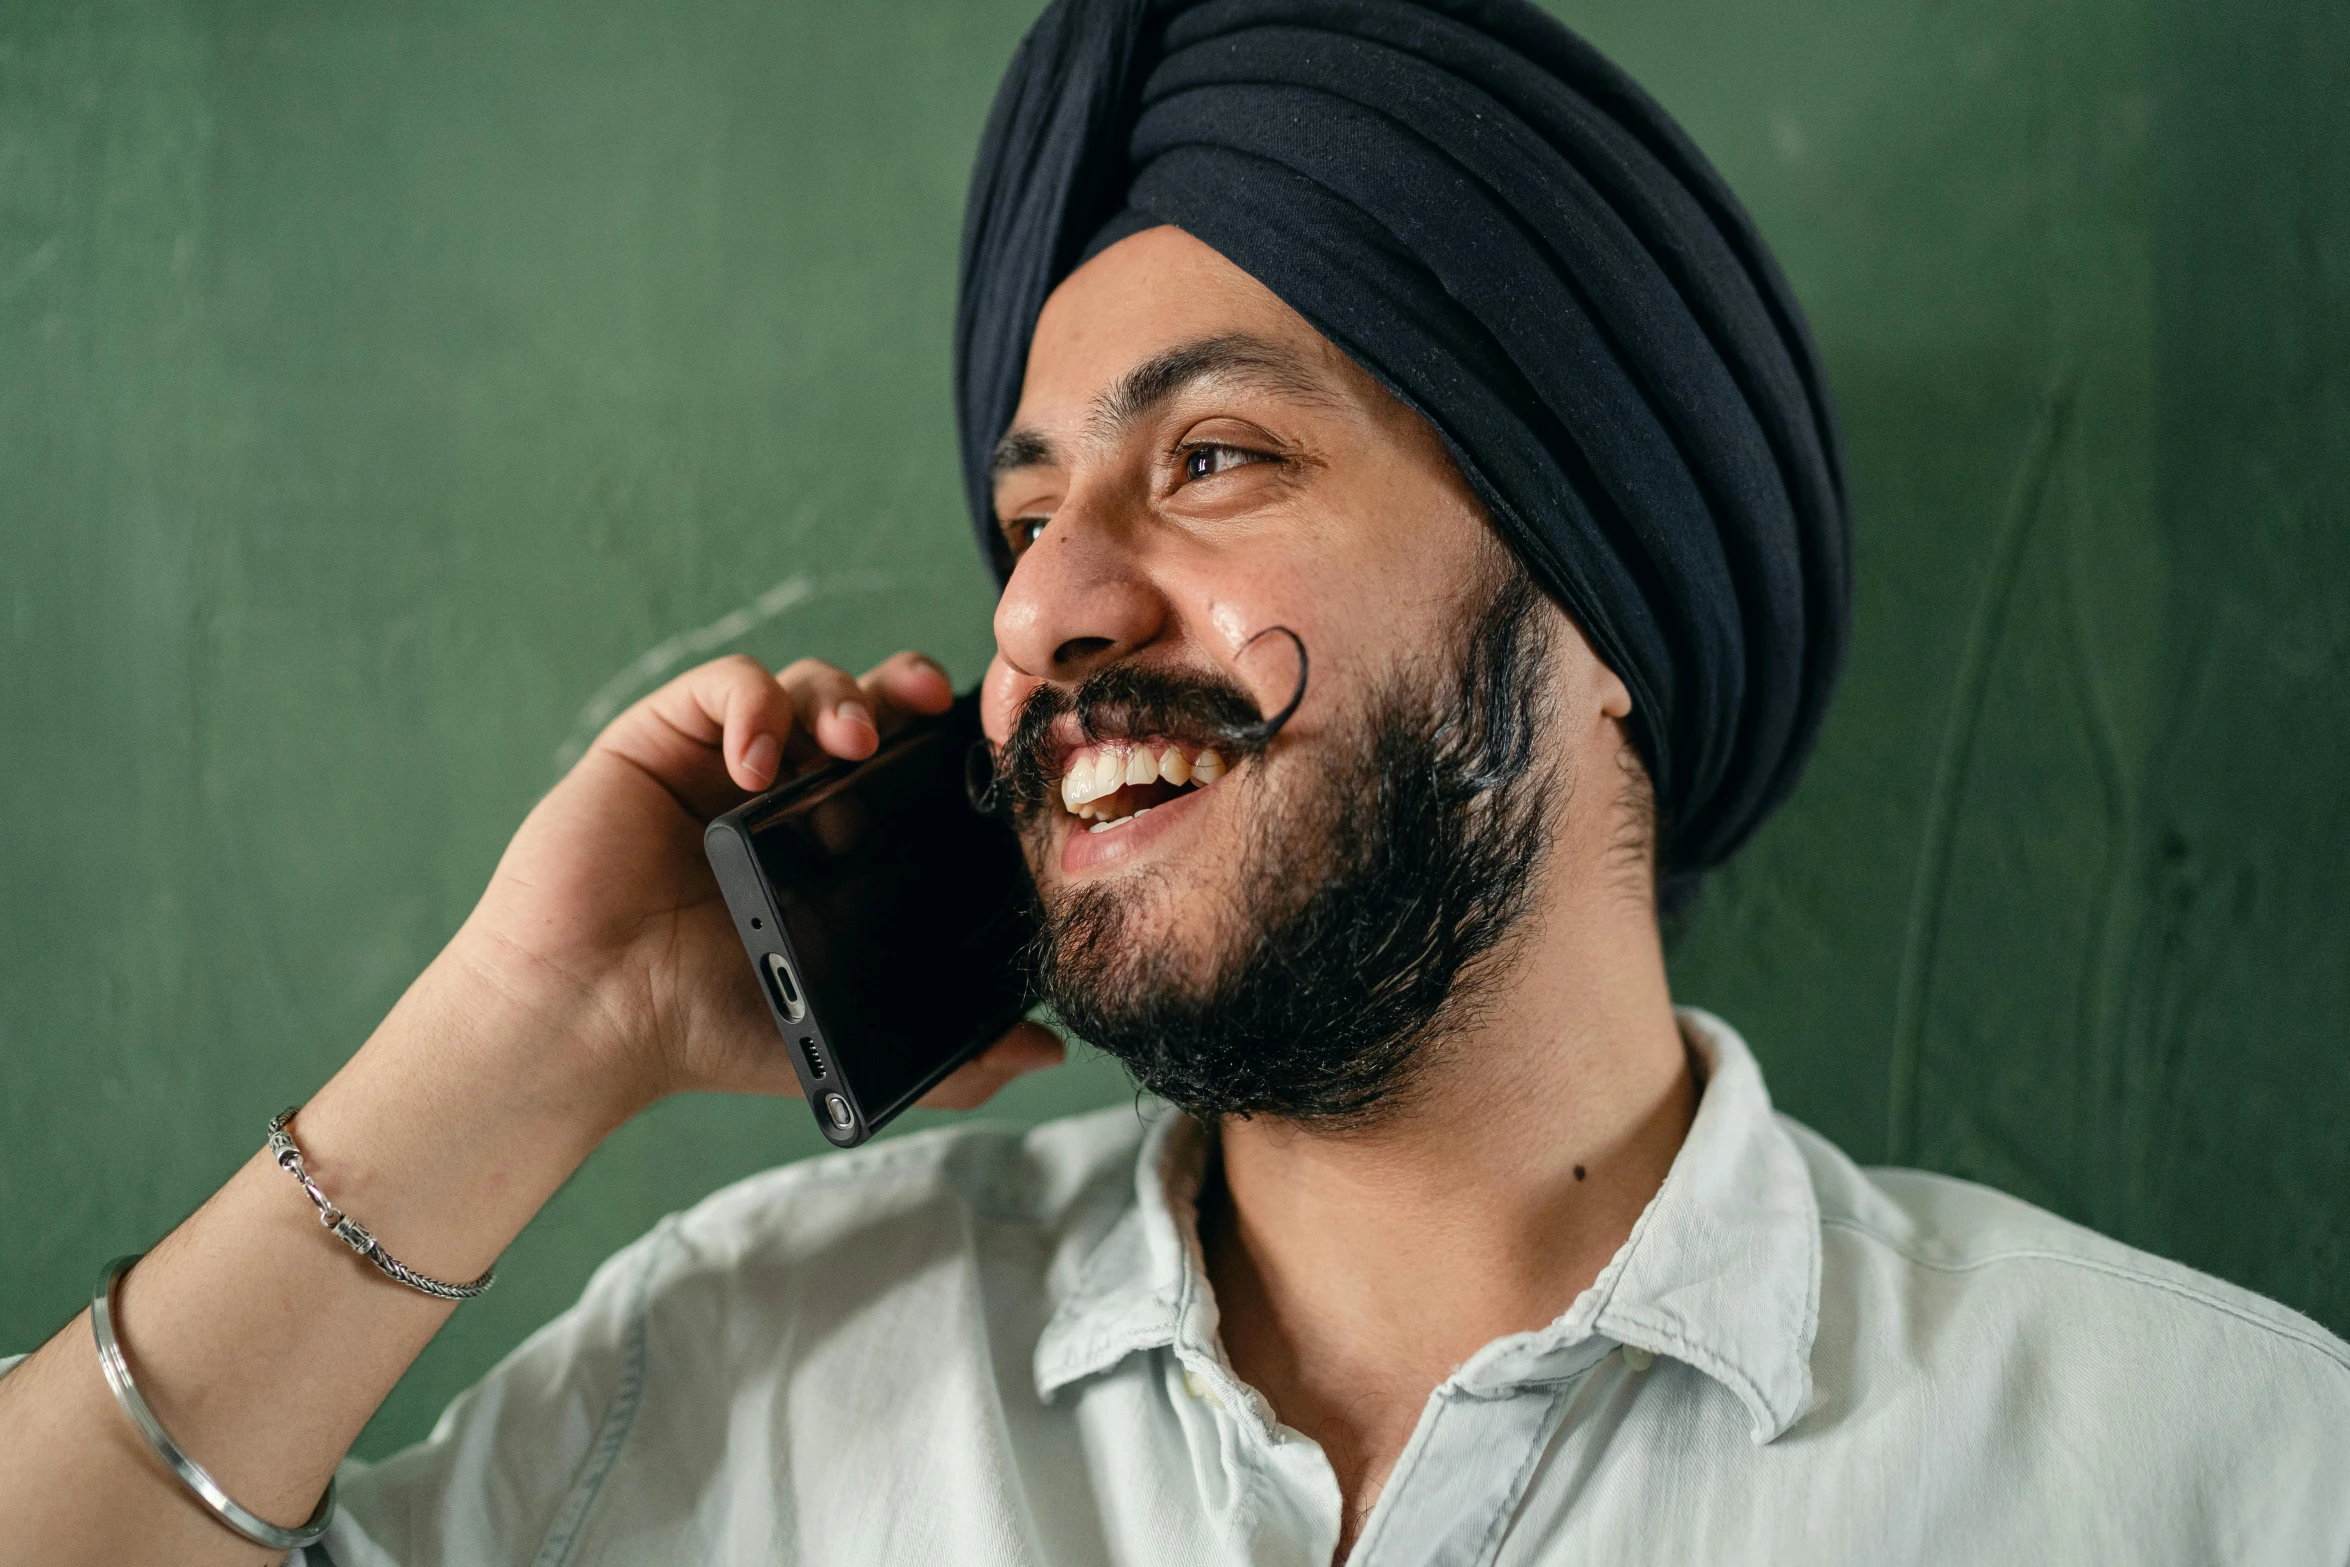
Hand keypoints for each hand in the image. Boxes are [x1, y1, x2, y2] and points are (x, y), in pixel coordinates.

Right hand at [451, 650, 1062, 1128]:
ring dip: (838, 694)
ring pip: (801, 682)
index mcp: (829, 845)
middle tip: (925, 706)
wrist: (590, 1021)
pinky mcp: (657, 741)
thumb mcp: (844, 1038)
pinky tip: (756, 759)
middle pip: (862, 703)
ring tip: (848, 740)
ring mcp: (719, 761)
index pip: (905, 767)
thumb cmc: (704, 1028)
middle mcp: (782, 794)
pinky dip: (752, 704)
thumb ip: (952, 1057)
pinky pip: (720, 684)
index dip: (944, 743)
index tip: (980, 752)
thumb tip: (1050, 1052)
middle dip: (901, 689)